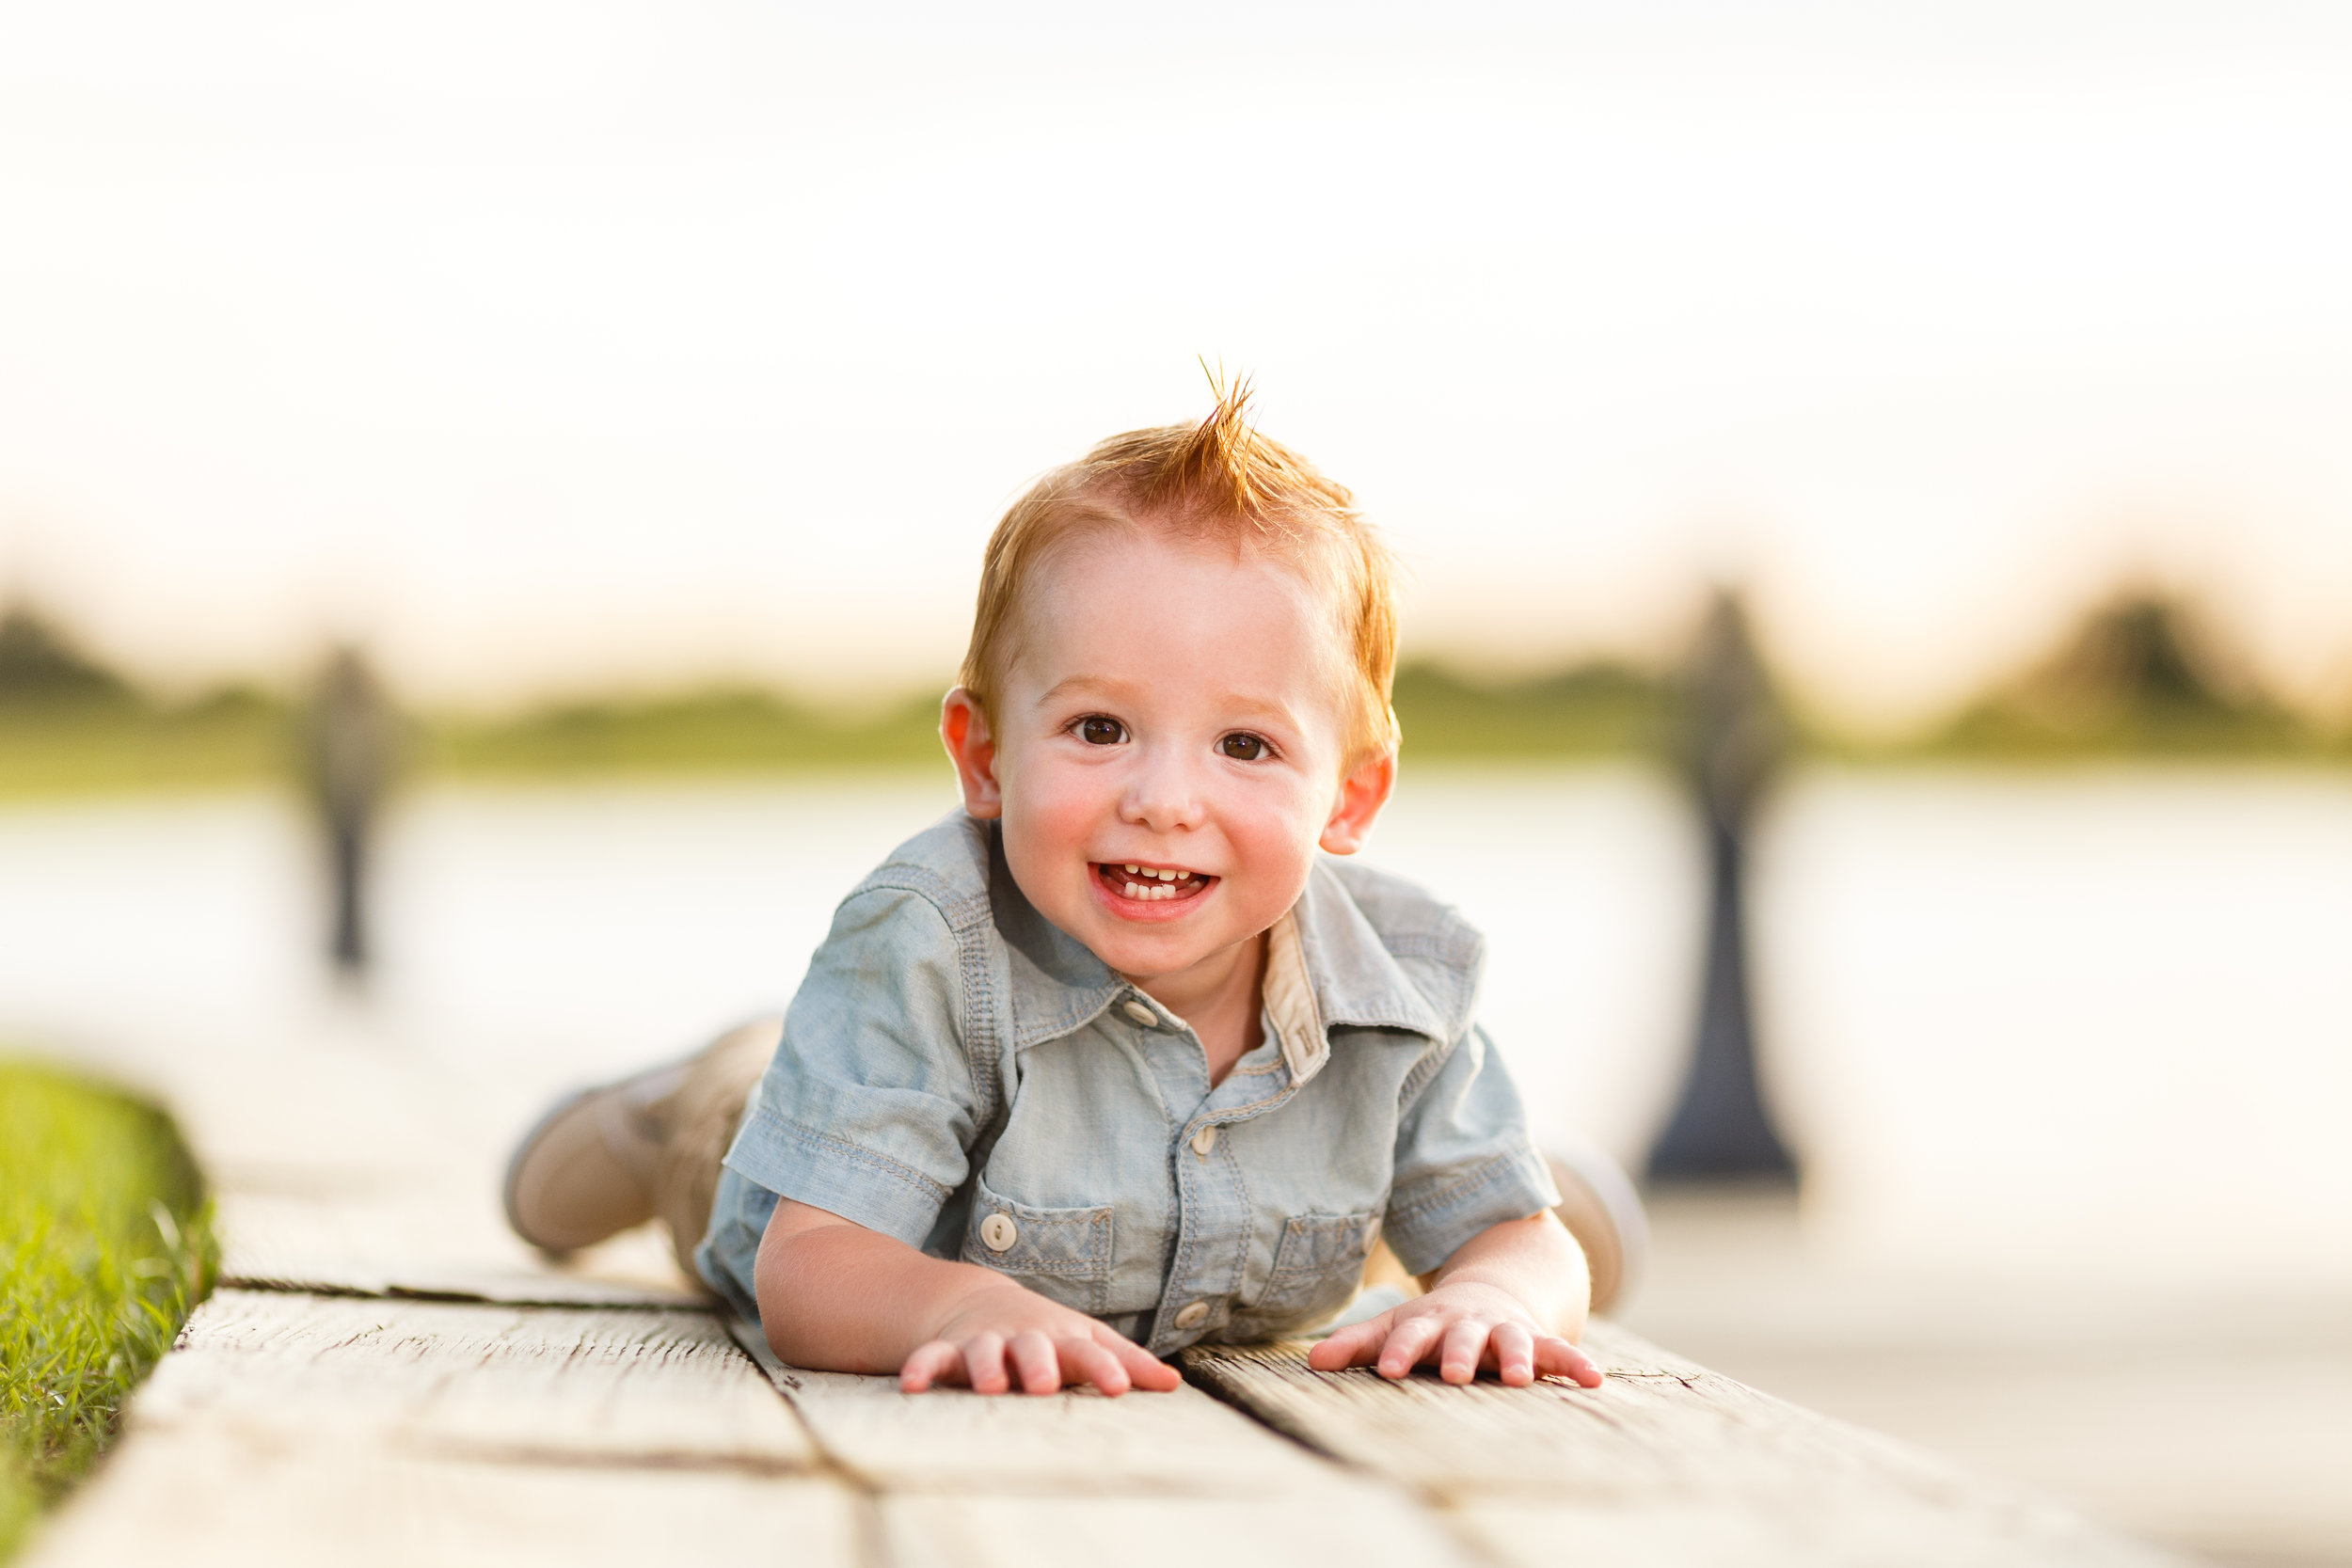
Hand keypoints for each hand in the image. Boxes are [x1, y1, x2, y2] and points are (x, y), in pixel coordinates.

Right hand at [901, 1279, 1181, 1396]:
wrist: (984, 1303)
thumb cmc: (1049, 1335)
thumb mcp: (1087, 1342)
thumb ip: (1126, 1362)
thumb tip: (1173, 1384)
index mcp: (1063, 1340)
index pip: (1089, 1353)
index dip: (1104, 1369)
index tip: (1120, 1388)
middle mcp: (1024, 1340)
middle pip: (1033, 1349)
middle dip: (1038, 1364)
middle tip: (1044, 1384)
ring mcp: (985, 1343)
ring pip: (983, 1352)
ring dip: (984, 1366)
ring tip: (987, 1386)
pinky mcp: (949, 1351)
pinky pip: (931, 1359)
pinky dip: (921, 1368)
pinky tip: (912, 1387)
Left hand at [1307, 1279, 1601, 1387]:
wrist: (1493, 1291)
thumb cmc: (1434, 1324)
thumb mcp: (1397, 1327)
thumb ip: (1358, 1345)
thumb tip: (1312, 1361)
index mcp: (1431, 1322)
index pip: (1410, 1333)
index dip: (1399, 1350)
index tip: (1387, 1369)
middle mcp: (1469, 1324)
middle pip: (1462, 1337)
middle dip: (1458, 1353)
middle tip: (1453, 1373)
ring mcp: (1505, 1330)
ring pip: (1512, 1341)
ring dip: (1516, 1357)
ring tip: (1517, 1379)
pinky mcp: (1537, 1340)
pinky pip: (1559, 1351)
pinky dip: (1576, 1364)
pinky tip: (1594, 1381)